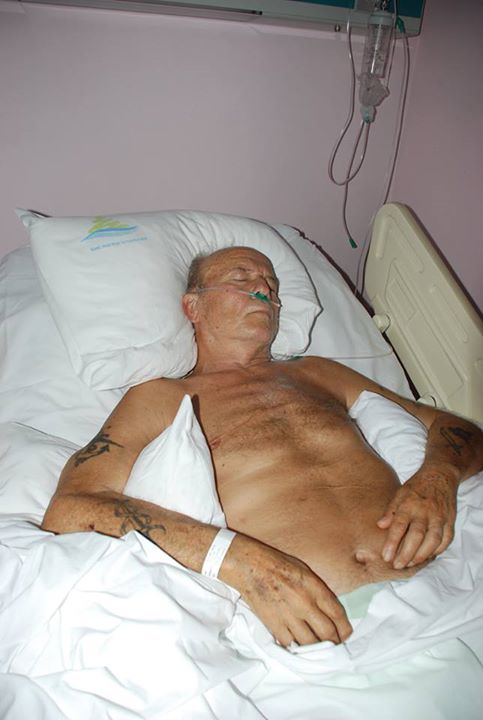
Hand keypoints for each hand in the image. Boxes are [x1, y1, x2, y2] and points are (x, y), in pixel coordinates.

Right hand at [220, 534, 351, 646]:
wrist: (250, 566)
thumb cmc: (278, 564)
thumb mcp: (305, 571)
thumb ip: (318, 591)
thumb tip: (329, 612)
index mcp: (314, 587)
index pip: (338, 614)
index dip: (345, 629)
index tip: (345, 634)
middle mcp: (304, 603)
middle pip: (327, 634)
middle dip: (334, 643)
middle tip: (334, 646)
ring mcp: (289, 616)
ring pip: (310, 644)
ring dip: (316, 648)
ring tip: (318, 648)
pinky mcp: (274, 624)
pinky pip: (290, 644)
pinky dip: (295, 646)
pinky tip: (297, 643)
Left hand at [377, 469, 457, 568]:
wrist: (440, 475)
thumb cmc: (416, 486)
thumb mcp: (399, 493)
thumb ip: (390, 510)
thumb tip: (380, 525)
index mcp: (409, 504)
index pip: (399, 526)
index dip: (392, 543)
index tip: (386, 557)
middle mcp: (425, 511)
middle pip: (416, 536)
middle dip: (406, 554)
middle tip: (397, 565)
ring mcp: (439, 516)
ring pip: (433, 540)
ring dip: (422, 555)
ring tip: (411, 564)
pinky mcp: (450, 520)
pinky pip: (446, 539)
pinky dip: (438, 550)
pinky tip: (428, 556)